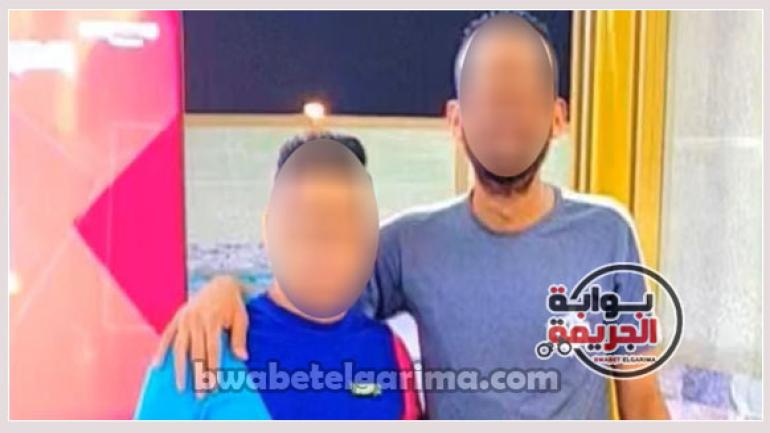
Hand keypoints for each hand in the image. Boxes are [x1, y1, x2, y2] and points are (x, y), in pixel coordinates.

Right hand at [152, 274, 248, 392]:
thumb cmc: (233, 304)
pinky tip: (157, 365)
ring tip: (181, 386)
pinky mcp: (177, 317)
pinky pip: (166, 336)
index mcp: (213, 320)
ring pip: (179, 347)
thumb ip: (239, 337)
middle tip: (200, 393)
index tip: (213, 386)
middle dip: (198, 375)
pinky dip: (161, 350)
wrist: (220, 283)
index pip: (212, 350)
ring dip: (179, 369)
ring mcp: (184, 318)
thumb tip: (242, 357)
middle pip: (196, 353)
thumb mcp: (241, 317)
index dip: (212, 369)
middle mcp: (196, 320)